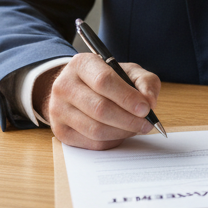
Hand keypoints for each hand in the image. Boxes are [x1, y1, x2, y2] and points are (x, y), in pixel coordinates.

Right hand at [37, 54, 161, 150]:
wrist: (77, 90)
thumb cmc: (107, 80)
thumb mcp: (128, 71)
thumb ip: (145, 82)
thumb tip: (150, 102)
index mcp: (81, 64)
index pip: (103, 81)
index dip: (127, 97)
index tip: (145, 108)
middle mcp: (64, 85)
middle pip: (99, 108)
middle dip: (128, 120)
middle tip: (146, 124)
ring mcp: (58, 110)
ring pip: (95, 129)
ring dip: (122, 132)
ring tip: (136, 128)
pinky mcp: (60, 131)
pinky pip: (91, 143)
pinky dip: (112, 141)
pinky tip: (121, 133)